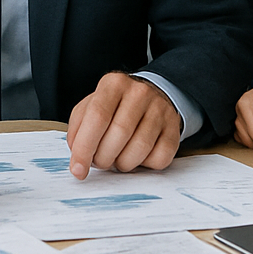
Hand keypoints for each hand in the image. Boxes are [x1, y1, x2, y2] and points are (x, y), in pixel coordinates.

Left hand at [66, 72, 181, 179]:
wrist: (150, 97)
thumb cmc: (115, 107)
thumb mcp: (90, 107)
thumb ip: (78, 129)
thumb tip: (78, 157)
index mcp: (114, 84)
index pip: (98, 116)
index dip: (85, 147)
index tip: (78, 169)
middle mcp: (139, 92)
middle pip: (119, 134)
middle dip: (103, 158)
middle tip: (99, 160)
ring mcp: (160, 109)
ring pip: (139, 148)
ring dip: (122, 163)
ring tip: (117, 157)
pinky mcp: (174, 128)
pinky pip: (159, 158)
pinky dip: (144, 165)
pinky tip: (137, 155)